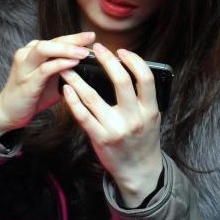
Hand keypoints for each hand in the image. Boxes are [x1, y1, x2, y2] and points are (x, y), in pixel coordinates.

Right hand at [0, 31, 93, 138]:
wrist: (9, 111)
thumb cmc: (34, 94)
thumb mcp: (53, 78)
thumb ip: (67, 70)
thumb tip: (91, 67)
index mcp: (34, 51)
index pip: (58, 40)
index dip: (75, 37)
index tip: (92, 35)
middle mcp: (27, 54)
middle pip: (52, 40)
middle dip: (73, 38)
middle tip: (90, 37)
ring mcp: (25, 67)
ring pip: (45, 50)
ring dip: (66, 49)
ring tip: (83, 52)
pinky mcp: (26, 81)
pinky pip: (44, 69)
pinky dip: (60, 64)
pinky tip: (73, 63)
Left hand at [60, 43, 163, 206]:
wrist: (139, 170)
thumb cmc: (144, 139)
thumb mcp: (152, 117)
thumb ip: (143, 97)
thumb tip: (127, 70)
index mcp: (149, 110)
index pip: (145, 78)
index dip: (133, 61)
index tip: (122, 51)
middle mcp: (133, 118)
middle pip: (121, 82)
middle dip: (108, 61)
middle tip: (97, 49)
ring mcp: (115, 129)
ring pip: (93, 97)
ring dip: (78, 78)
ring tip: (69, 65)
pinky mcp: (99, 138)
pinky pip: (82, 116)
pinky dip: (72, 100)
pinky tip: (67, 88)